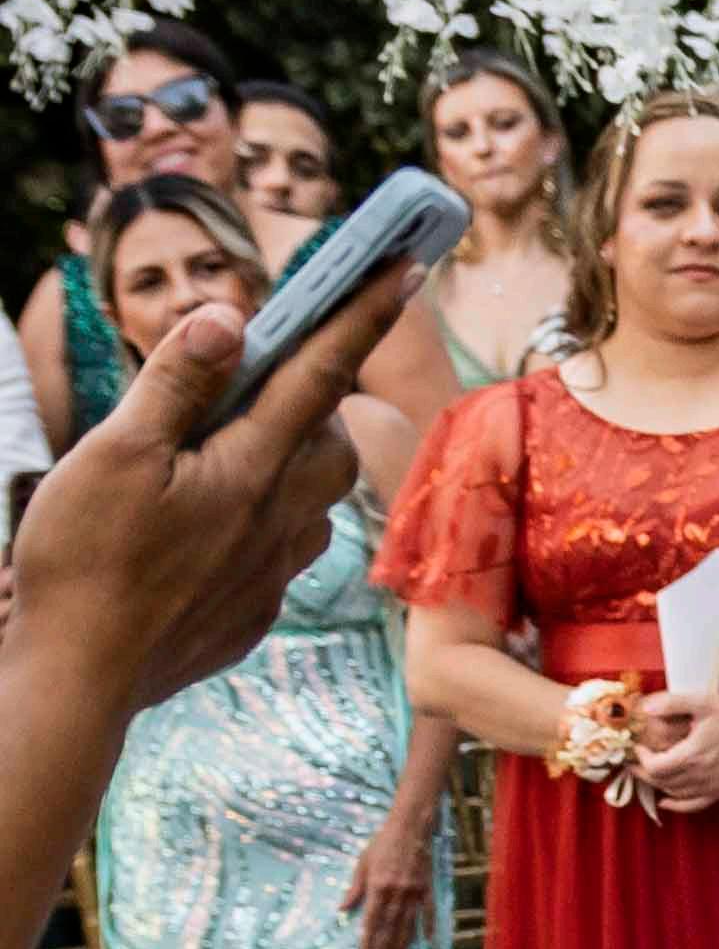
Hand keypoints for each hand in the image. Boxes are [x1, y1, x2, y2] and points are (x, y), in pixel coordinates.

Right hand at [8, 268, 409, 714]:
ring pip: (309, 498)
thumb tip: (231, 314)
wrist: (81, 683)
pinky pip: (278, 550)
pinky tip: (201, 533)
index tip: (408, 265)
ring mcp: (276, 570)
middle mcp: (284, 518)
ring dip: (283, 466)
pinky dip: (255, 525)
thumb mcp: (116, 454)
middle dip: (310, 403)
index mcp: (253, 468)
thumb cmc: (86, 564)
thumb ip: (179, 383)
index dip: (363, 313)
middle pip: (328, 440)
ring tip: (218, 460)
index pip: (322, 371)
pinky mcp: (257, 610)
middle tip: (259, 386)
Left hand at [339, 813, 433, 948]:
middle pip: (390, 927)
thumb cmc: (383, 843)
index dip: (368, 939)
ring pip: (408, 924)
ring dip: (402, 944)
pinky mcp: (428, 888)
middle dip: (384, 948)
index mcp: (378, 886)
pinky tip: (426, 941)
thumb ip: (354, 888)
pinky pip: (428, 912)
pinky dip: (428, 928)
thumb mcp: (362, 863)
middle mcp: (398, 892)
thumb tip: (341, 909)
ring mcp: (415, 891)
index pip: (371, 920)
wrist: (411, 827)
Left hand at [633, 689, 718, 815]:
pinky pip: (693, 805)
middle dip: (642, 772)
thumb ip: (672, 703)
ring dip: (657, 784)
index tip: (638, 746)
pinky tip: (665, 801)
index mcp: (692, 755)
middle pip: (660, 782)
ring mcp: (710, 785)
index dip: (640, 759)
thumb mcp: (703, 702)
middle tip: (633, 761)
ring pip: (673, 793)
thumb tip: (645, 707)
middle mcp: (699, 775)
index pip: (654, 767)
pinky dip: (676, 806)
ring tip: (648, 772)